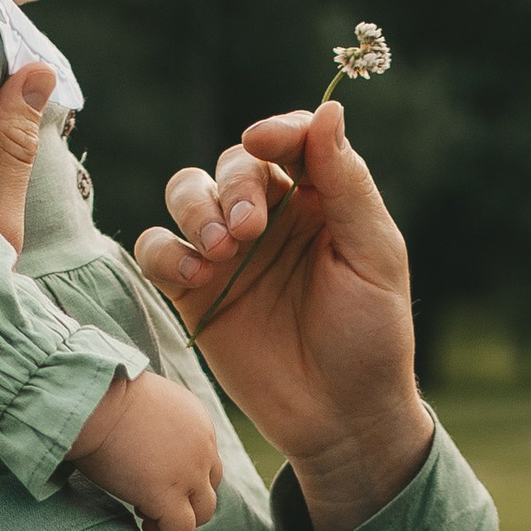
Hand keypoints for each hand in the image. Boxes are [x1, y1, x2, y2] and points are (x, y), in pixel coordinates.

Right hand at [65, 367, 223, 530]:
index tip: (149, 473)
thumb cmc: (101, 396)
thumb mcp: (144, 401)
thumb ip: (156, 421)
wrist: (91, 398)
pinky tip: (145, 523)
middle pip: (209, 487)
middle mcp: (202, 448)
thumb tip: (142, 436)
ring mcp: (189, 473)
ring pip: (203, 512)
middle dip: (183, 497)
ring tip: (145, 512)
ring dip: (178, 518)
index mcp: (197, 422)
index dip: (181, 474)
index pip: (205, 460)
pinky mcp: (167, 494)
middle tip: (146, 494)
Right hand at [133, 103, 431, 530]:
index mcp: (320, 200)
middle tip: (248, 231)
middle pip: (232, 165)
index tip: (263, 141)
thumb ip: (347, 185)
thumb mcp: (374, 258)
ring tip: (220, 251)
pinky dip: (165, 251)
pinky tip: (194, 278)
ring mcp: (227, 253)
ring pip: (186, 193)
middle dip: (234, 186)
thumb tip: (330, 110)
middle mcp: (271, 217)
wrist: (341, 420)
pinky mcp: (193, 292)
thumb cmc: (371, 339)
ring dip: (195, 208)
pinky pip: (156, 249)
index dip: (275, 131)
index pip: (290, 141)